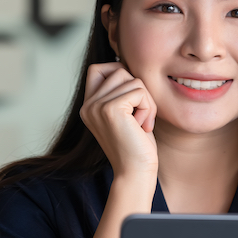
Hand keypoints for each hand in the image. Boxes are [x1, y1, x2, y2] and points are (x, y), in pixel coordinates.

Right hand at [80, 63, 157, 179]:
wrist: (135, 173)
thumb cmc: (136, 147)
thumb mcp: (125, 115)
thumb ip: (121, 93)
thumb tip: (125, 64)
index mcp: (88, 106)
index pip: (98, 69)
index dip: (119, 75)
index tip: (132, 102)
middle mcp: (88, 105)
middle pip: (119, 69)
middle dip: (138, 90)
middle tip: (140, 116)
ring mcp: (96, 106)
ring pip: (132, 79)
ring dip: (146, 101)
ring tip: (141, 123)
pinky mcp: (110, 109)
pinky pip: (139, 91)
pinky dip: (149, 108)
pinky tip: (143, 126)